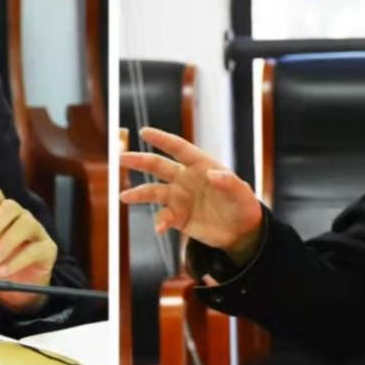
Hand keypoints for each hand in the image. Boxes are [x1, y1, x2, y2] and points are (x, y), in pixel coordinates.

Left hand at [0, 179, 56, 312]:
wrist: (5, 292)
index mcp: (0, 211)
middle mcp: (20, 216)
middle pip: (10, 207)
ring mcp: (36, 231)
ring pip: (25, 224)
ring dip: (4, 243)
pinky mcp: (47, 250)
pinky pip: (35, 249)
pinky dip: (16, 261)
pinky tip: (1, 271)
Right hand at [120, 127, 263, 263]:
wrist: (241, 232)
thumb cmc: (243, 206)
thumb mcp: (241, 193)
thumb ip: (228, 182)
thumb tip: (212, 174)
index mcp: (201, 165)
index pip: (179, 148)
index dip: (162, 140)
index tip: (144, 132)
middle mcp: (186, 179)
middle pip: (158, 166)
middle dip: (140, 161)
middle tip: (121, 158)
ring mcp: (180, 198)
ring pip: (154, 192)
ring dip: (139, 194)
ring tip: (124, 197)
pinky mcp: (178, 217)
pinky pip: (163, 217)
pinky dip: (159, 222)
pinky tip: (159, 229)